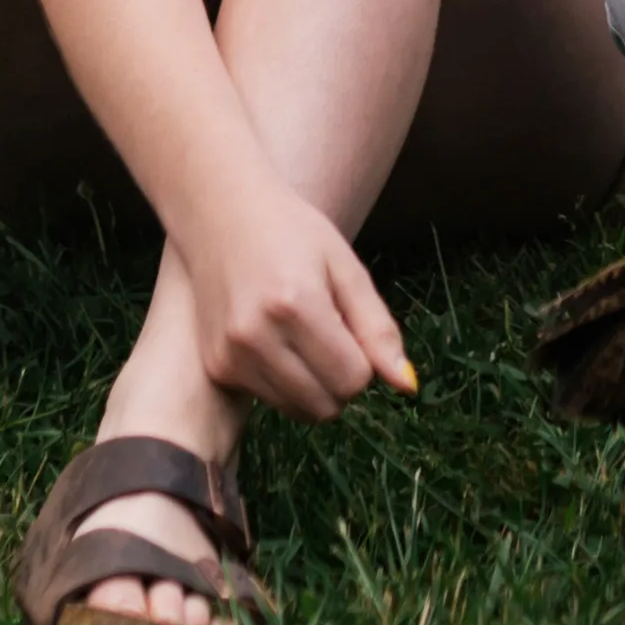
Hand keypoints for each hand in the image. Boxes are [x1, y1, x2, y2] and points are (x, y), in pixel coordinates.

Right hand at [181, 170, 415, 420]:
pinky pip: (269, 401)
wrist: (219, 213)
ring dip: (314, 387)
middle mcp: (256, 336)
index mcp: (296, 304)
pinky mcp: (217, 367)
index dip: (364, 360)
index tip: (350, 326)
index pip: (353, 379)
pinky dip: (284, 383)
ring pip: (298, 412)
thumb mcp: (345, 266)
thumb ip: (378, 328)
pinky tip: (275, 341)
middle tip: (331, 335)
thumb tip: (407, 387)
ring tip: (303, 338)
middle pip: (326, 406)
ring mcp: (231, 355)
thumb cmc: (291, 231)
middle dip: (341, 380)